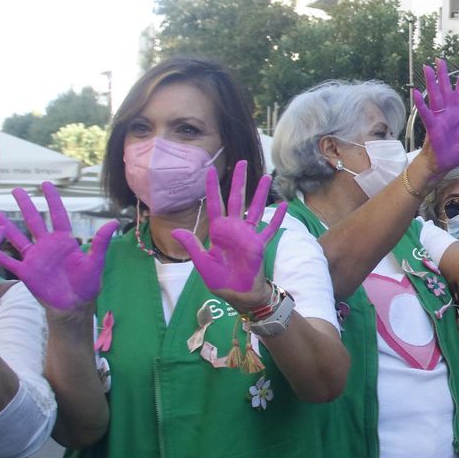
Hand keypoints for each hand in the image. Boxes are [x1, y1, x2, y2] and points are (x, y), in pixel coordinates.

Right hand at [0, 184, 117, 313]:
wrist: (75, 305)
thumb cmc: (88, 284)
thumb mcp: (95, 262)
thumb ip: (101, 242)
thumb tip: (114, 222)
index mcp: (64, 241)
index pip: (58, 215)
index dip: (52, 200)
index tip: (46, 184)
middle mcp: (47, 246)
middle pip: (34, 221)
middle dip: (26, 205)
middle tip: (16, 190)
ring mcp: (35, 258)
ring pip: (18, 238)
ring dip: (7, 227)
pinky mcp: (27, 272)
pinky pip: (10, 262)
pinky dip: (0, 256)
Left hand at [170, 162, 286, 302]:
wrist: (238, 295)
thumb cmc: (219, 280)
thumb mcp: (202, 263)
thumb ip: (192, 245)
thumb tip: (175, 231)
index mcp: (218, 231)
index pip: (215, 204)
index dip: (213, 188)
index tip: (210, 171)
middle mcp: (234, 229)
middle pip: (237, 199)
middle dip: (239, 181)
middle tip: (242, 163)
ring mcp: (249, 235)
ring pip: (255, 209)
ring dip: (260, 193)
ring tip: (266, 177)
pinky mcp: (260, 244)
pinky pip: (270, 229)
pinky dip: (276, 218)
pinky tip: (283, 205)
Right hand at [412, 60, 458, 173]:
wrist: (441, 165)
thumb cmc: (451, 153)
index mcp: (456, 115)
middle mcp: (446, 114)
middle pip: (445, 90)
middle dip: (443, 75)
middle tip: (440, 59)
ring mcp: (438, 119)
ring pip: (435, 97)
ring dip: (431, 82)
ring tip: (427, 67)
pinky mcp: (432, 127)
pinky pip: (426, 114)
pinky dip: (421, 104)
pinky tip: (415, 92)